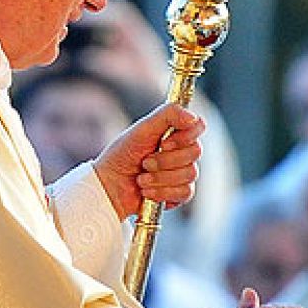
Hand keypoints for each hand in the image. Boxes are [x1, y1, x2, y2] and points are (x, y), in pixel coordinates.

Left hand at [93, 103, 204, 218]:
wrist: (108, 186)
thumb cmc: (122, 155)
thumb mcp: (142, 129)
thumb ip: (168, 114)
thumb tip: (193, 118)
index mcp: (175, 132)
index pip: (198, 126)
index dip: (186, 136)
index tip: (164, 143)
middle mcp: (182, 151)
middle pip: (195, 152)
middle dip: (165, 160)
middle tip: (145, 163)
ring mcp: (182, 173)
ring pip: (190, 174)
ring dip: (160, 178)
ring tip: (142, 179)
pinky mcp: (179, 193)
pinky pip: (186, 192)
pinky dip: (162, 192)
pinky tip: (147, 192)